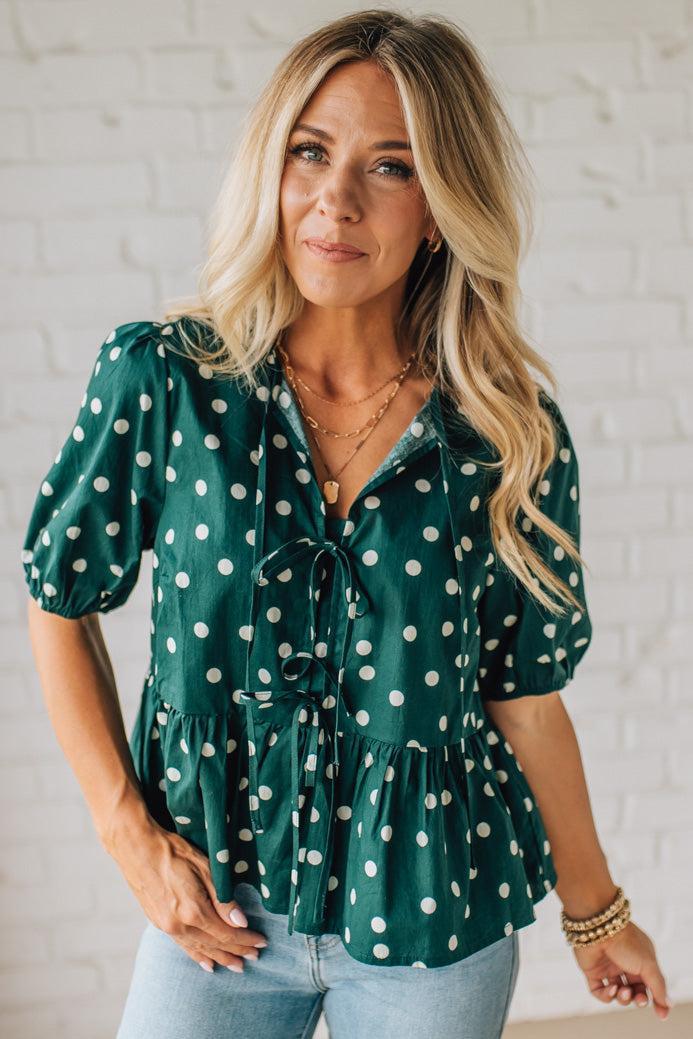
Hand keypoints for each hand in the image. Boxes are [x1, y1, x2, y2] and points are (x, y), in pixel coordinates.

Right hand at [110, 817, 268, 972]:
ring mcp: (167, 927)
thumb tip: (241, 922)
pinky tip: (207, 963)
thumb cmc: (174, 852)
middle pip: (215, 945)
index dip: (246, 940)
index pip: (227, 933)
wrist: (137, 849)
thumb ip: (223, 900)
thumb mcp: (205, 869)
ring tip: (236, 965)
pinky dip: (197, 956)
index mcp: (193, 911)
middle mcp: (179, 925)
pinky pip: (183, 946)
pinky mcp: (159, 924)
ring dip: (220, 958)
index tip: (261, 943)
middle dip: (237, 951)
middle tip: (255, 957)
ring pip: (199, 949)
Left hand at [572, 919, 671, 1020]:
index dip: (656, 999)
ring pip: (618, 993)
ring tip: (623, 991)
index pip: (650, 983)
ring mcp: (608, 967)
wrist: (599, 928)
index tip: (661, 1013)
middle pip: (635, 991)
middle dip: (639, 999)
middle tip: (640, 999)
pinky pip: (599, 991)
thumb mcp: (649, 965)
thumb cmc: (626, 942)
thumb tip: (667, 1004)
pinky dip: (607, 996)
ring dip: (623, 998)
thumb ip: (658, 986)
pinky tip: (612, 989)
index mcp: (641, 959)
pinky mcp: (592, 971)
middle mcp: (625, 963)